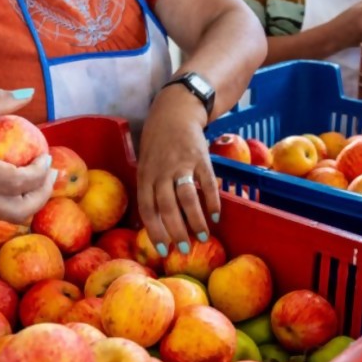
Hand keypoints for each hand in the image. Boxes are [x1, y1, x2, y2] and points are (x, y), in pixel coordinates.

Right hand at [0, 89, 54, 222]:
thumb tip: (27, 95)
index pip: (19, 183)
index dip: (41, 173)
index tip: (46, 154)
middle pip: (19, 212)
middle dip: (42, 196)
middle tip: (50, 174)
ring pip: (6, 216)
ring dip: (27, 201)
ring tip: (36, 177)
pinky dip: (8, 198)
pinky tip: (9, 176)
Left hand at [137, 86, 221, 255]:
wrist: (175, 111)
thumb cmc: (158, 144)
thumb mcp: (146, 165)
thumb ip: (150, 190)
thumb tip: (157, 224)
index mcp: (146, 176)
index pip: (148, 208)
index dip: (155, 231)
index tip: (164, 250)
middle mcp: (162, 172)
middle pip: (167, 207)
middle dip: (176, 231)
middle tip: (185, 248)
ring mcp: (182, 164)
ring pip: (187, 198)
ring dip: (196, 220)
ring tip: (203, 236)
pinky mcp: (201, 158)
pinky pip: (207, 184)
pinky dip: (212, 201)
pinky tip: (215, 216)